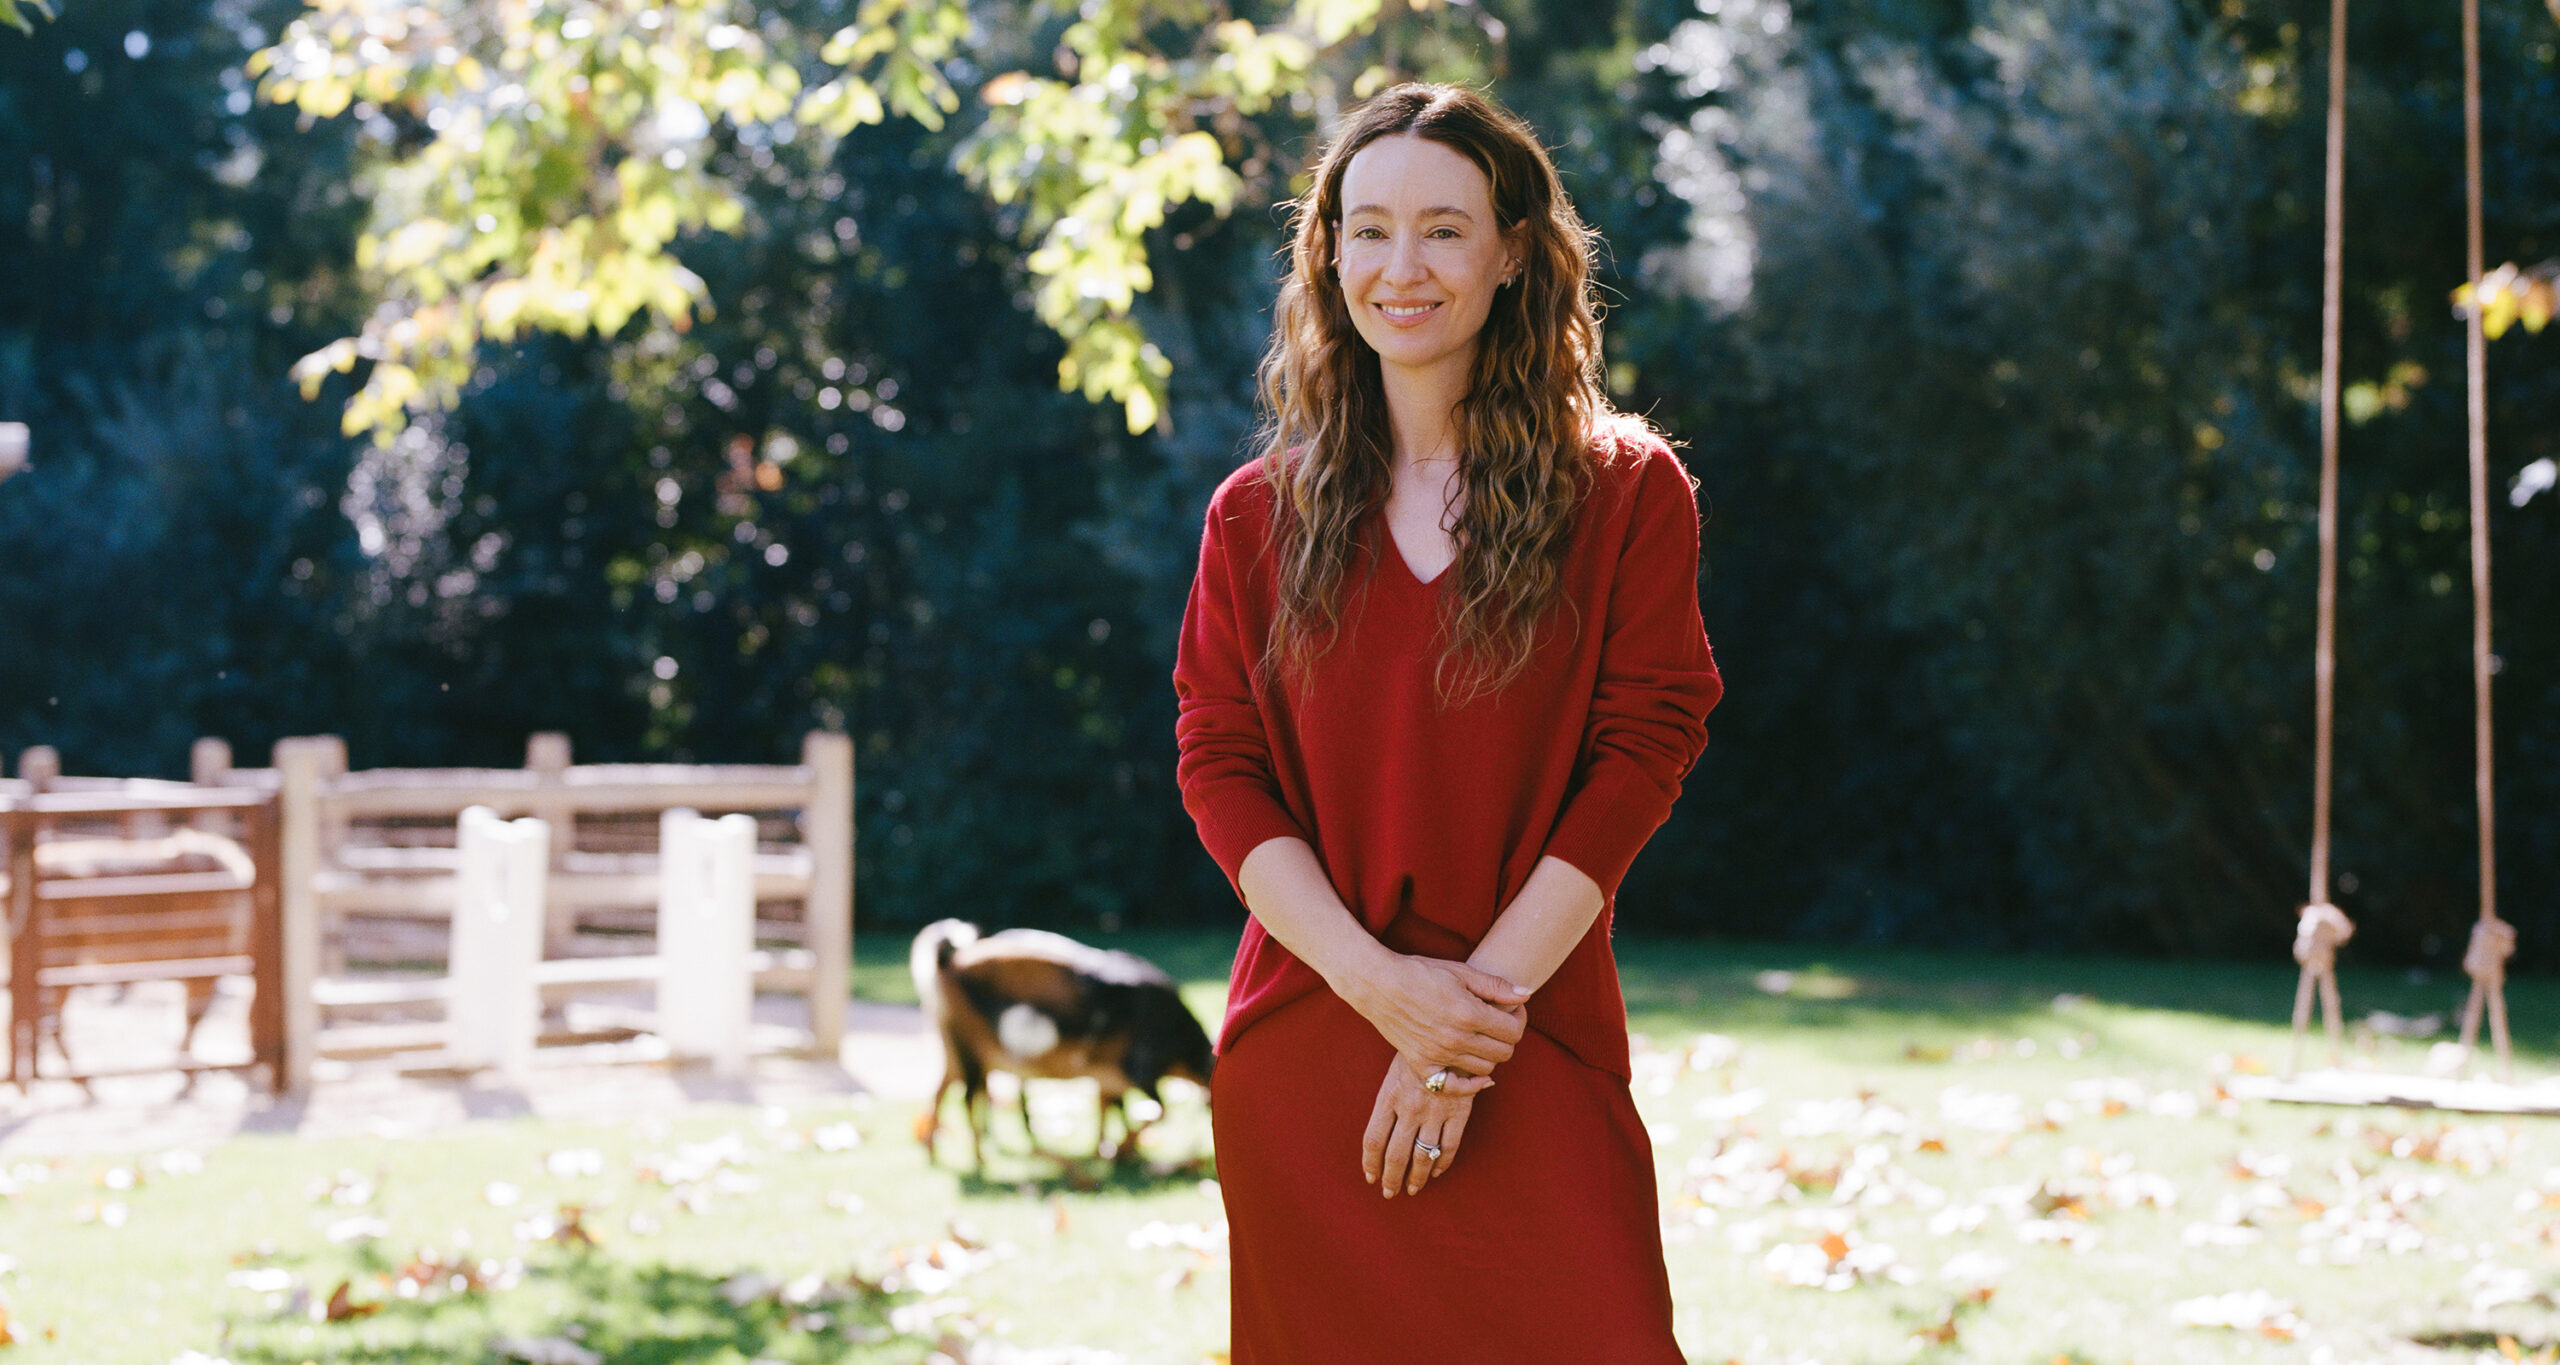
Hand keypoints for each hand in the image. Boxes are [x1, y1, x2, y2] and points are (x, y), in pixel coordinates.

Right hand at [1340, 955, 1528, 1078]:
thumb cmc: (1420, 973)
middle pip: (1504, 1053)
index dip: (1519, 1019)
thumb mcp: (1461, 971)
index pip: (1514, 1031)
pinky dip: (1468, 1085)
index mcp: (1469, 1013)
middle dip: (1507, 1038)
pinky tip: (1475, 1075)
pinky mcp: (1423, 1065)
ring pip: (1484, 1070)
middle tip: (1498, 1024)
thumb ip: (1496, 986)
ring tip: (1482, 1039)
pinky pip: (1454, 1087)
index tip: (1512, 1010)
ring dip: (1489, 1056)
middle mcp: (1456, 1038)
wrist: (1379, 984)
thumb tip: (1526, 995)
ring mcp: (1439, 1055)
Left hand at [1361, 1052, 1481, 1197]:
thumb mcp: (1393, 1074)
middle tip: (1389, 1192)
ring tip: (1413, 1189)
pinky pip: (1450, 1146)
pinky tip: (1436, 1172)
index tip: (1370, 1177)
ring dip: (1417, 1177)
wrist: (1450, 1034)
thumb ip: (1388, 1104)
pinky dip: (1443, 1163)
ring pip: (1424, 1155)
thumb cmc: (1416, 1053)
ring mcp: (1435, 1111)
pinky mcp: (1459, 1111)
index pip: (1373, 1139)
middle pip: (1396, 1154)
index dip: (1370, 1163)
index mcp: (1389, 1096)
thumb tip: (1378, 1140)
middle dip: (1391, 1178)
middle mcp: (1410, 1107)